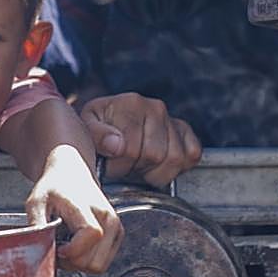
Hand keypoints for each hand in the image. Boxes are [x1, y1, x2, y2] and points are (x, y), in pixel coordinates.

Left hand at [26, 145, 123, 273]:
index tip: (57, 248)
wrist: (71, 174)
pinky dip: (87, 260)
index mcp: (87, 206)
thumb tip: (36, 247)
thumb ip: (36, 224)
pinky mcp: (117, 234)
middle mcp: (107, 218)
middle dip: (72, 262)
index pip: (91, 235)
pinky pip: (103, 262)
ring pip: (99, 266)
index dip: (72, 250)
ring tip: (66, 247)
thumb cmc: (54, 188)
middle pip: (94, 260)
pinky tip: (76, 246)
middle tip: (58, 248)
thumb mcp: (36, 202)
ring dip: (79, 263)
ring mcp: (115, 227)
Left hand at [80, 93, 201, 187]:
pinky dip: (176, 167)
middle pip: (154, 155)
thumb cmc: (97, 126)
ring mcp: (172, 119)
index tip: (108, 165)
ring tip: (137, 166)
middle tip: (123, 167)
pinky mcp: (185, 132)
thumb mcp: (85, 126)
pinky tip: (156, 165)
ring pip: (175, 159)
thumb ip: (96, 134)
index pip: (131, 148)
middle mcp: (156, 108)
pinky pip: (192, 156)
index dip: (118, 165)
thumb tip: (116, 145)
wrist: (110, 121)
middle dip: (135, 169)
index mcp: (131, 103)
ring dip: (154, 172)